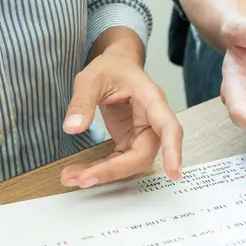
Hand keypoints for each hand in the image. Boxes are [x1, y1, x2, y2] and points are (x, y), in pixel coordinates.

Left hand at [60, 52, 183, 186]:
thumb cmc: (111, 68)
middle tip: (83, 179)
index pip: (169, 127)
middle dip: (114, 170)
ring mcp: (141, 133)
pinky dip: (99, 168)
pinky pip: (118, 161)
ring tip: (71, 176)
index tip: (174, 173)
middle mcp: (152, 120)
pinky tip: (78, 172)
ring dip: (103, 173)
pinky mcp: (129, 141)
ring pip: (130, 162)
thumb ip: (82, 101)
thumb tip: (72, 128)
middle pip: (143, 154)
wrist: (116, 66)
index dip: (173, 151)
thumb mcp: (91, 77)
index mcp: (152, 100)